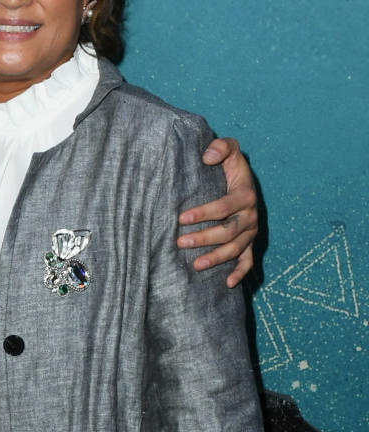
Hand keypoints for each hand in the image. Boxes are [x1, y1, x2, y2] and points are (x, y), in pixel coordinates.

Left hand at [177, 137, 256, 287]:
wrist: (242, 178)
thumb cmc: (229, 165)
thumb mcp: (228, 150)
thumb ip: (220, 147)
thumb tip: (207, 157)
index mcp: (245, 195)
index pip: (223, 207)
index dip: (202, 213)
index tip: (180, 218)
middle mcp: (251, 216)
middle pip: (228, 232)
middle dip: (204, 238)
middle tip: (180, 242)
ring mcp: (251, 231)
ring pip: (235, 249)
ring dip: (216, 258)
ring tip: (195, 265)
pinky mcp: (250, 242)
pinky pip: (248, 261)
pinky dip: (240, 273)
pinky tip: (227, 284)